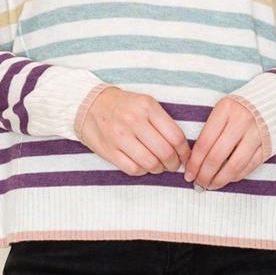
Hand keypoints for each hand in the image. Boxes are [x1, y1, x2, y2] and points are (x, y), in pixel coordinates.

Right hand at [77, 87, 191, 175]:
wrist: (90, 105)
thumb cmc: (124, 106)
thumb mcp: (145, 103)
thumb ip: (163, 122)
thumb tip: (182, 148)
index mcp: (147, 106)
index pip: (176, 136)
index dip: (184, 152)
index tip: (184, 157)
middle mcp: (134, 120)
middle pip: (165, 152)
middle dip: (174, 163)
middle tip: (173, 164)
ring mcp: (120, 136)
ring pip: (150, 163)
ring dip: (159, 169)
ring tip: (158, 165)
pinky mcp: (109, 150)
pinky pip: (133, 169)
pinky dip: (143, 171)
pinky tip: (143, 165)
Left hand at [184, 96, 263, 189]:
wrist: (273, 100)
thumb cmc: (240, 107)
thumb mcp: (223, 110)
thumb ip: (210, 130)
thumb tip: (194, 160)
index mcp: (225, 110)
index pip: (204, 143)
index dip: (194, 162)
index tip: (188, 174)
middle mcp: (241, 121)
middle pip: (217, 156)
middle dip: (204, 175)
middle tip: (198, 184)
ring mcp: (256, 134)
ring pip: (234, 165)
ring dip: (220, 180)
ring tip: (210, 185)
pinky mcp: (267, 145)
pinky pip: (249, 166)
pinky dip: (236, 176)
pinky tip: (227, 179)